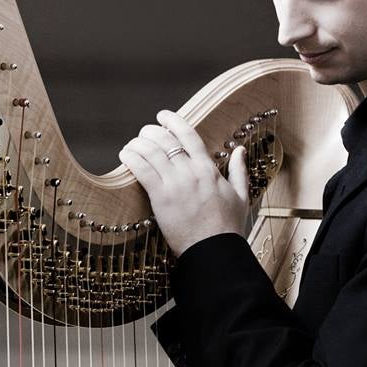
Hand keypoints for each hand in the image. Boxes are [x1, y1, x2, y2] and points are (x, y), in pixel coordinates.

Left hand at [119, 110, 249, 255]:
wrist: (214, 250)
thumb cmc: (227, 227)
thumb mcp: (241, 195)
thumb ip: (239, 170)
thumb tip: (240, 149)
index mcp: (209, 168)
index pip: (188, 134)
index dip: (173, 121)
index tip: (162, 115)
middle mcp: (191, 171)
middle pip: (165, 139)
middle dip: (150, 132)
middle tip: (143, 134)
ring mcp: (175, 183)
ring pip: (150, 151)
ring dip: (137, 143)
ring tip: (131, 145)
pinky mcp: (160, 197)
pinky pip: (141, 169)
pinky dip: (131, 158)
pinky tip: (125, 155)